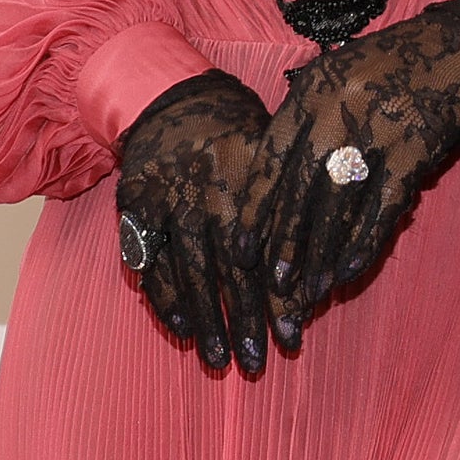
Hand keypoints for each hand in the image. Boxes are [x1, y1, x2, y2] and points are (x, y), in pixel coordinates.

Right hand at [115, 68, 275, 376]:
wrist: (172, 96)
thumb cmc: (238, 128)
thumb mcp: (273, 151)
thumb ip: (288, 203)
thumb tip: (324, 260)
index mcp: (243, 184)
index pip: (263, 255)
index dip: (276, 299)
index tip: (291, 336)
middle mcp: (204, 197)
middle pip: (225, 274)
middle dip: (241, 322)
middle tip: (254, 363)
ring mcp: (166, 204)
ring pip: (186, 274)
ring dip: (204, 321)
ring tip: (218, 358)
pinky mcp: (135, 209)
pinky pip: (148, 263)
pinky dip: (163, 299)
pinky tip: (181, 329)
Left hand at [258, 0, 459, 328]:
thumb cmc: (391, 65)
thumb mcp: (335, 76)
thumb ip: (303, 118)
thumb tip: (269, 181)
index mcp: (312, 92)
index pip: (271, 159)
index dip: (255, 209)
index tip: (240, 250)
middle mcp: (339, 111)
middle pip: (302, 189)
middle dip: (286, 243)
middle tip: (274, 285)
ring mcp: (379, 131)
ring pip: (340, 204)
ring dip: (323, 253)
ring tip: (310, 290)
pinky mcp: (415, 150)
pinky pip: (384, 207)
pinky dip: (366, 243)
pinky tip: (350, 271)